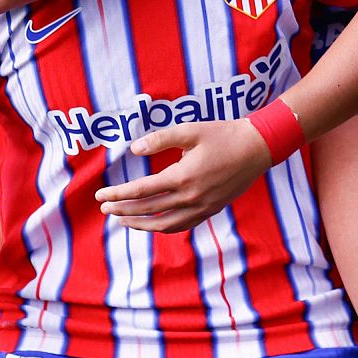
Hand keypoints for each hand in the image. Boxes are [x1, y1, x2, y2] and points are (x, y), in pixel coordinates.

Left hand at [95, 119, 274, 232]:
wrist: (257, 149)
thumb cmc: (223, 135)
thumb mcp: (189, 130)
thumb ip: (159, 139)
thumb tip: (134, 149)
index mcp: (182, 177)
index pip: (141, 191)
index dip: (118, 194)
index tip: (100, 196)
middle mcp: (190, 197)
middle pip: (148, 210)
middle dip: (122, 210)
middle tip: (103, 209)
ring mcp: (202, 207)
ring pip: (164, 225)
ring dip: (140, 224)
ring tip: (123, 220)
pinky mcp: (211, 210)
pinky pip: (182, 225)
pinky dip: (163, 227)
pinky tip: (152, 223)